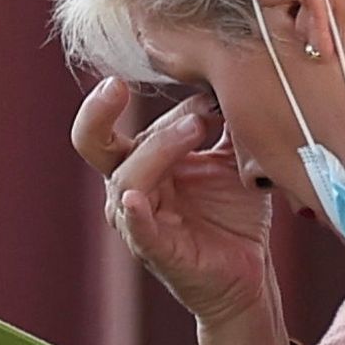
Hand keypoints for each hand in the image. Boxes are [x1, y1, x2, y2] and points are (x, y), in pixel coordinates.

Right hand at [69, 75, 283, 344]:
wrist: (248, 271)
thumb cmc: (232, 215)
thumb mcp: (233, 157)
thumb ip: (227, 121)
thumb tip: (235, 72)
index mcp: (144, 164)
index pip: (136, 124)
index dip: (173, 105)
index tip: (213, 93)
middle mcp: (131, 187)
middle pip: (95, 144)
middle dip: (97, 113)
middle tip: (116, 85)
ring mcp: (139, 220)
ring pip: (127, 177)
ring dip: (158, 147)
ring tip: (197, 127)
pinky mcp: (156, 251)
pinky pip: (137, 229)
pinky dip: (135, 214)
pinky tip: (137, 199)